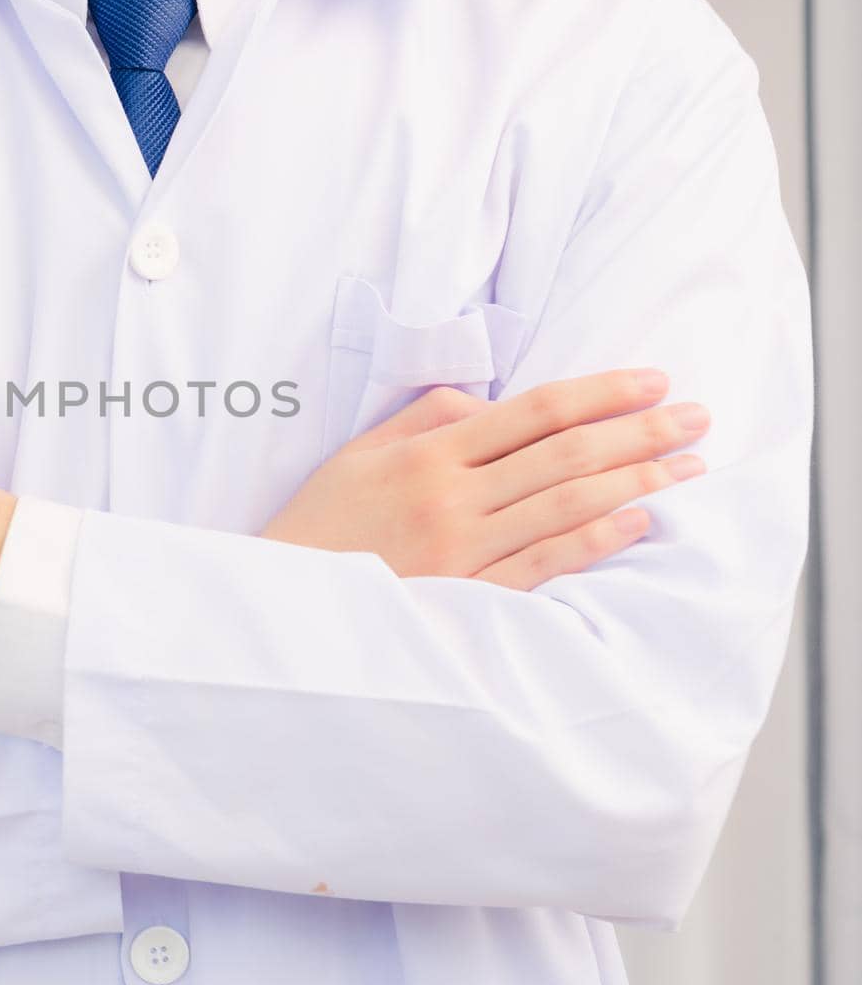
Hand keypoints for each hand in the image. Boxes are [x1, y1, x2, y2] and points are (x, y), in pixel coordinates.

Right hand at [260, 368, 709, 589]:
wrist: (286, 605)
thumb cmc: (322, 523)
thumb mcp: (360, 454)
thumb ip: (426, 419)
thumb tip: (493, 403)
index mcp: (427, 453)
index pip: (533, 411)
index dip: (600, 391)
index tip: (652, 380)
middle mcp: (451, 496)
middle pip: (565, 453)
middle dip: (640, 431)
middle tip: (698, 415)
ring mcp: (462, 550)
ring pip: (567, 505)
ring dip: (637, 481)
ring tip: (689, 466)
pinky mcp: (468, 597)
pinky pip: (545, 564)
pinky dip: (596, 540)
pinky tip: (639, 520)